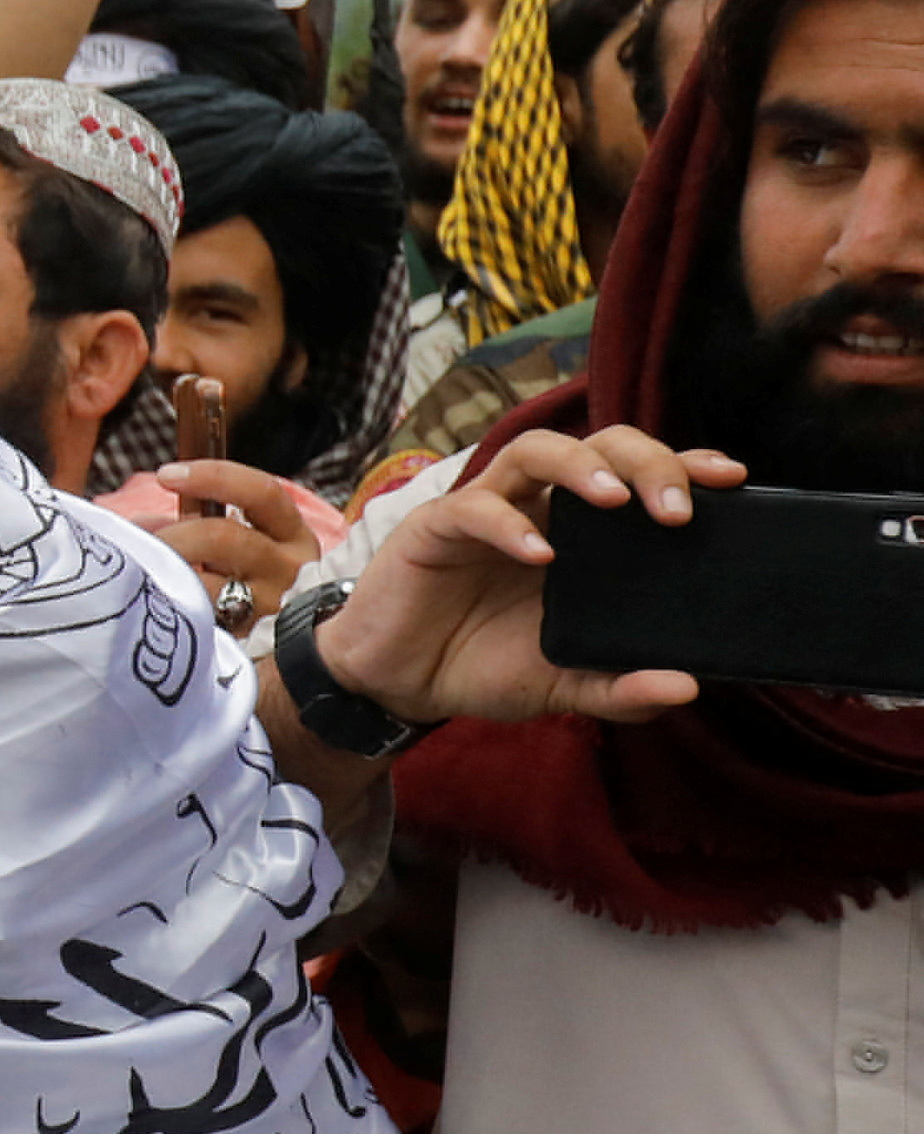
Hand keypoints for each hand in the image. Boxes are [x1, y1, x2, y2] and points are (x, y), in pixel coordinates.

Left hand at [145, 461, 325, 627]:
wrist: (286, 663)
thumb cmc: (247, 588)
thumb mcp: (240, 551)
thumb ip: (199, 527)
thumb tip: (143, 524)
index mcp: (293, 536)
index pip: (262, 494)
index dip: (214, 477)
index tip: (165, 475)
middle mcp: (291, 571)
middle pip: (223, 537)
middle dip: (172, 535)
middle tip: (140, 541)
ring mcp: (270, 611)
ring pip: (205, 584)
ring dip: (163, 573)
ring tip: (139, 575)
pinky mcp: (247, 645)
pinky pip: (197, 623)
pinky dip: (167, 608)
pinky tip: (150, 608)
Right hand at [289, 428, 736, 746]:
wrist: (401, 684)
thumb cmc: (484, 667)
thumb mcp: (565, 686)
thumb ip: (622, 689)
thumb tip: (686, 688)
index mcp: (584, 535)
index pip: (640, 477)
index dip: (685, 465)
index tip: (733, 479)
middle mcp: (541, 509)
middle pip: (599, 444)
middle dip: (646, 462)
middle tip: (677, 509)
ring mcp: (489, 511)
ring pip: (535, 449)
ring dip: (580, 467)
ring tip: (612, 501)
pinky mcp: (436, 527)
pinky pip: (475, 507)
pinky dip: (509, 525)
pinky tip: (538, 554)